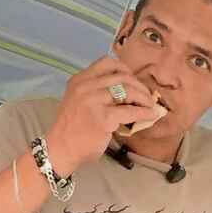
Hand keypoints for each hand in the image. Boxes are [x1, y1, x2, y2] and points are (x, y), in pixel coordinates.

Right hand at [44, 56, 163, 177]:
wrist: (61, 150)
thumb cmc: (72, 129)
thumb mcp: (79, 102)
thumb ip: (97, 93)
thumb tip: (129, 93)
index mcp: (79, 80)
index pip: (107, 62)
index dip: (125, 70)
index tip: (133, 81)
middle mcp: (85, 86)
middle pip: (121, 76)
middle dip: (139, 86)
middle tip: (147, 97)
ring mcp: (93, 101)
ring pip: (128, 91)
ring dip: (144, 98)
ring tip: (150, 106)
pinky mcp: (103, 118)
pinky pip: (130, 111)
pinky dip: (144, 112)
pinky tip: (151, 116)